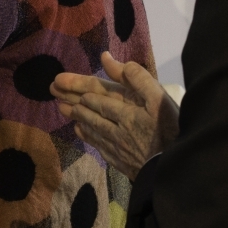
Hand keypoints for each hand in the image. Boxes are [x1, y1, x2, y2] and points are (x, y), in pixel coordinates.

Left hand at [51, 52, 178, 180]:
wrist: (172, 169)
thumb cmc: (169, 130)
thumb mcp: (158, 99)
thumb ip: (135, 78)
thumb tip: (106, 58)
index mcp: (125, 112)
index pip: (99, 99)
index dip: (82, 91)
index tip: (65, 84)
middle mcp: (116, 129)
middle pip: (91, 114)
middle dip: (73, 101)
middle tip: (55, 94)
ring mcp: (116, 146)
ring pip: (92, 129)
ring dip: (77, 118)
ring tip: (63, 109)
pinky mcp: (119, 160)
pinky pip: (98, 145)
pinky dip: (87, 136)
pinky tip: (80, 131)